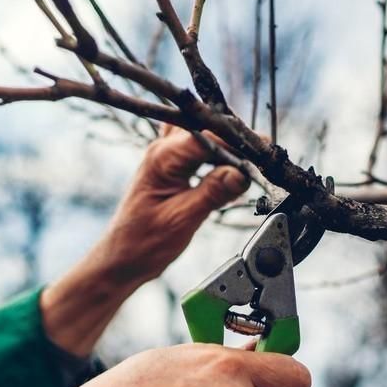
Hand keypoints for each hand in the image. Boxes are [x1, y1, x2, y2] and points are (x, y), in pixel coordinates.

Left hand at [40, 125, 248, 355]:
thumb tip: (242, 174)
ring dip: (228, 145)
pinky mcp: (173, 167)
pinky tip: (232, 171)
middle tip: (262, 157)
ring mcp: (167, 156)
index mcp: (162, 158)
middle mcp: (163, 150)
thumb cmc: (143, 243)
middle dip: (235, 140)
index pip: (207, 136)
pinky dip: (218, 156)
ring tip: (251, 162)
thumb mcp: (182, 220)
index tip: (262, 151)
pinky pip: (200, 150)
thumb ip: (212, 193)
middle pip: (207, 129)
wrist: (123, 258)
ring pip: (204, 135)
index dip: (237, 141)